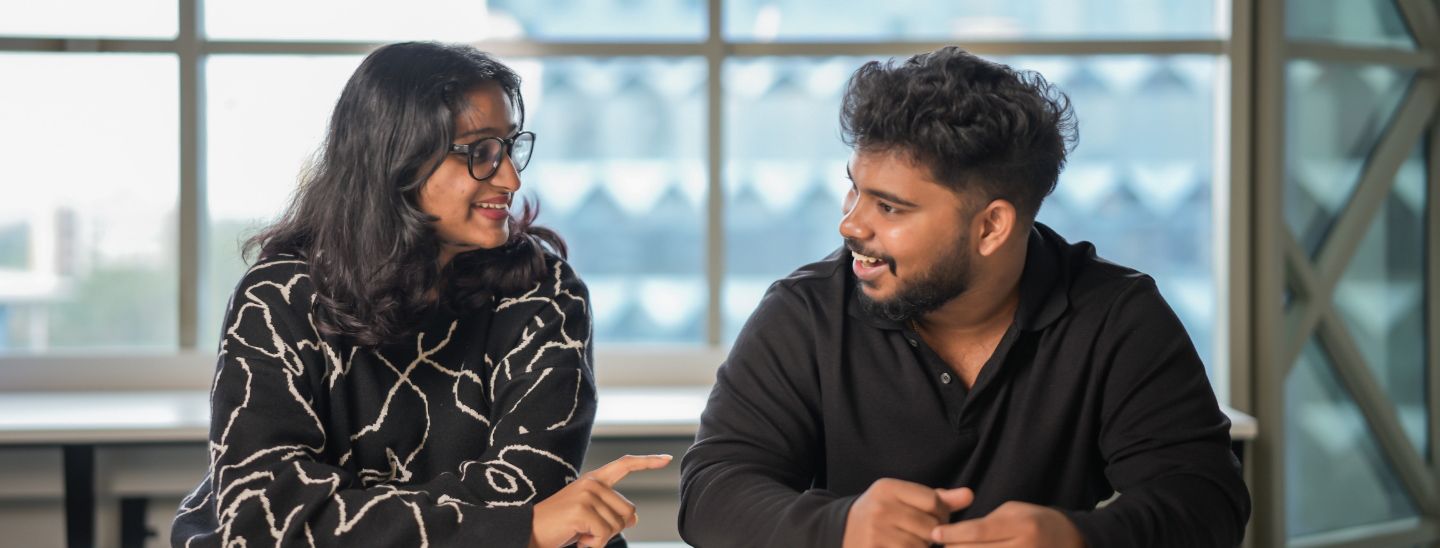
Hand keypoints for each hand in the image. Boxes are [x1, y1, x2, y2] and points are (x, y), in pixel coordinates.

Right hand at [528, 454, 671, 547]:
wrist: (528, 532)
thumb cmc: (559, 527)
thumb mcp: (589, 518)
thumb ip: (611, 513)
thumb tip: (634, 518)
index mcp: (593, 480)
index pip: (624, 465)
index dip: (647, 462)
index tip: (666, 459)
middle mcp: (591, 483)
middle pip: (628, 510)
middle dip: (614, 529)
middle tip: (589, 533)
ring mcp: (587, 494)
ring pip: (617, 525)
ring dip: (601, 539)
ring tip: (579, 535)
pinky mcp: (582, 510)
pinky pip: (604, 534)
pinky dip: (593, 545)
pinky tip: (578, 540)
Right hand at [842, 479, 973, 547]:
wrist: (842, 532)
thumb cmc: (882, 514)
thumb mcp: (903, 499)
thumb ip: (938, 498)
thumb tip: (970, 495)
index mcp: (888, 487)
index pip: (933, 501)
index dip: (942, 513)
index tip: (936, 519)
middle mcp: (880, 507)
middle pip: (929, 526)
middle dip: (934, 534)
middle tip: (925, 534)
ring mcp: (875, 531)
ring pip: (921, 545)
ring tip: (913, 542)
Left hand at [930, 500, 1084, 547]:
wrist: (1068, 540)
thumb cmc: (1033, 521)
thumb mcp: (1012, 512)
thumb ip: (985, 523)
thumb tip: (953, 536)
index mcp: (1021, 525)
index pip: (979, 531)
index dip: (953, 534)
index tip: (935, 533)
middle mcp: (1024, 547)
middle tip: (941, 545)